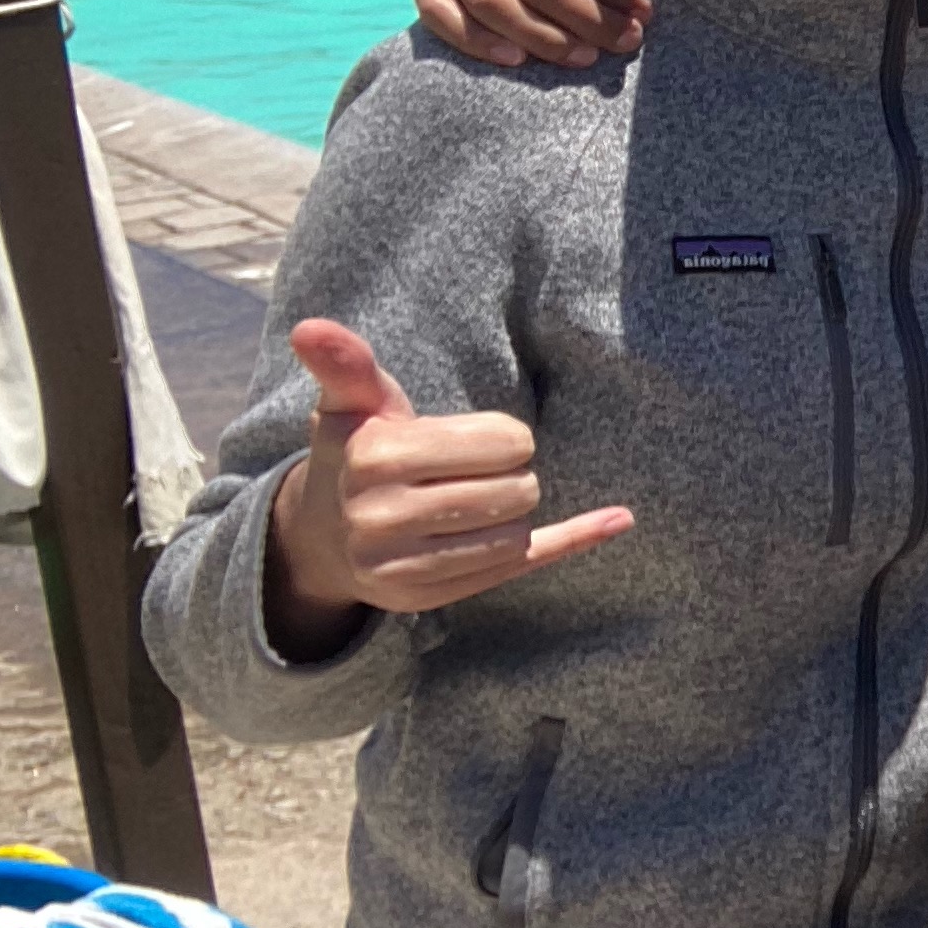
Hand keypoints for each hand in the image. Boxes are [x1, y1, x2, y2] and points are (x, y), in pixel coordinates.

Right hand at [263, 321, 631, 660]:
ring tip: (478, 500)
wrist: (320, 537)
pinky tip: (617, 519)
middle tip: (479, 472)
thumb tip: (310, 326)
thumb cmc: (356, 454)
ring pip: (516, 536)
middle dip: (513, 475)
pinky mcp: (423, 600)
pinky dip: (570, 540)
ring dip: (514, 513)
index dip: (506, 437)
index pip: (503, 444)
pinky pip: (519, 568)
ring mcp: (400, 568)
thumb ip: (345, 364)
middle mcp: (381, 517)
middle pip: (517, 492)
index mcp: (375, 457)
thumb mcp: (352, 406)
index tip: (482, 439)